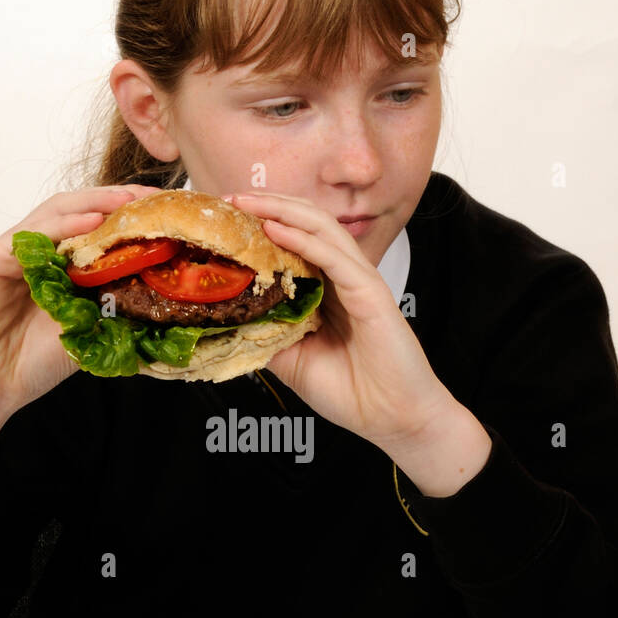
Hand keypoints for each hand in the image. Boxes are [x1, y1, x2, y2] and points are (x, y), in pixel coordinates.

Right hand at [0, 184, 164, 418]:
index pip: (96, 229)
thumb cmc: (31, 362)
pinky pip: (32, 233)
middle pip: (79, 211)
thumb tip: (162, 292)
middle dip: (117, 200)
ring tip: (128, 200)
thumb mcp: (88, 331)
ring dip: (94, 202)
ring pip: (57, 212)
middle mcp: (37, 251)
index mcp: (60, 266)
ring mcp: (14, 250)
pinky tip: (92, 222)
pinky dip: (64, 224)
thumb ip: (113, 305)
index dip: (128, 218)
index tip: (164, 212)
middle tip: (153, 197)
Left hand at [226, 190, 456, 450]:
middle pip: (307, 223)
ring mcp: (359, 282)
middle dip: (268, 205)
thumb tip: (229, 321)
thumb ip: (268, 336)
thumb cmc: (352, 393)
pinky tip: (275, 228)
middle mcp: (344, 278)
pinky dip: (303, 239)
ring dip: (282, 210)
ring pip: (321, 228)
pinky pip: (334, 257)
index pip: (295, 241)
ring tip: (246, 202)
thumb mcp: (293, 362)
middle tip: (229, 198)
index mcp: (328, 290)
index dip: (261, 224)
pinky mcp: (371, 293)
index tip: (225, 219)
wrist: (392, 419)